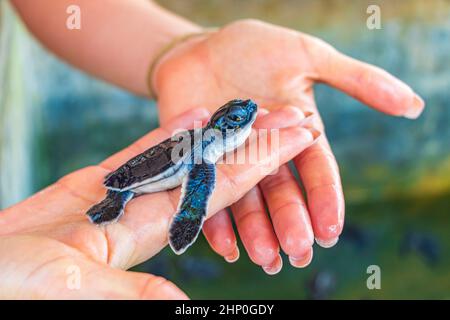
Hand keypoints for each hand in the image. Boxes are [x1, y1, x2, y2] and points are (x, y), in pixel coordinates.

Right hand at [0, 107, 317, 298]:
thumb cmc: (19, 287)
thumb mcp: (75, 289)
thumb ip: (130, 290)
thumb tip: (178, 303)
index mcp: (152, 232)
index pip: (223, 191)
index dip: (263, 164)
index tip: (299, 142)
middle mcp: (150, 211)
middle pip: (216, 169)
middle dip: (258, 143)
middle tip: (297, 115)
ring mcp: (126, 194)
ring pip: (184, 156)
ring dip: (221, 133)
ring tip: (257, 108)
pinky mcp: (97, 184)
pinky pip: (140, 153)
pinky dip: (167, 133)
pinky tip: (196, 114)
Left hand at [152, 19, 424, 272]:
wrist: (200, 47)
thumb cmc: (256, 49)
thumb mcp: (308, 57)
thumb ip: (357, 81)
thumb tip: (412, 105)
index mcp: (294, 134)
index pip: (315, 170)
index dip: (324, 199)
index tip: (330, 229)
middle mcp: (264, 153)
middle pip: (281, 191)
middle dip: (290, 222)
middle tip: (299, 251)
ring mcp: (230, 159)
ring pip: (246, 200)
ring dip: (256, 231)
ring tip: (266, 257)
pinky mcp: (199, 160)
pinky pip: (206, 193)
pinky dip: (216, 220)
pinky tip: (228, 246)